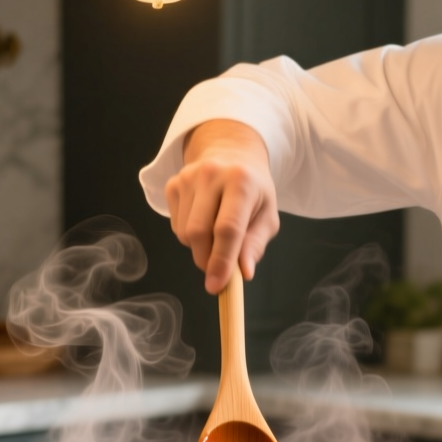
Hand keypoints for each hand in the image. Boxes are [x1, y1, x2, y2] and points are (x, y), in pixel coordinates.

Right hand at [165, 120, 279, 293]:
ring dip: (200, 248)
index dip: (221, 261)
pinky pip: (176, 226)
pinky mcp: (173, 183)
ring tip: (217, 236)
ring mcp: (188, 177)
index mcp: (241, 181)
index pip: (227, 228)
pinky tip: (204, 221)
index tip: (216, 286)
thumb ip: (255, 244)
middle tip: (219, 271)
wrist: (232, 155)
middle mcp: (211, 174)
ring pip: (184, 233)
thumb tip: (243, 273)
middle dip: (207, 260)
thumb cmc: (254, 191)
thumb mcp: (267, 215)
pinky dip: (189, 236)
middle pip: (199, 233)